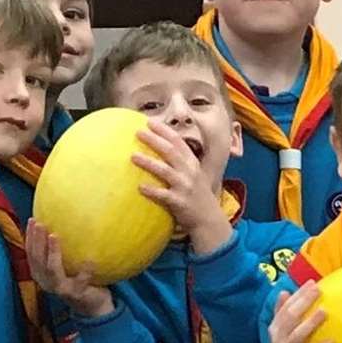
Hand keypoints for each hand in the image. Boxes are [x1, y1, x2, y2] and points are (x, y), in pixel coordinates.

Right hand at [26, 219, 113, 317]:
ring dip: (52, 252)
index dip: (29, 237)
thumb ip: (63, 252)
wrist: (95, 308)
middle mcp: (47, 282)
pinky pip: (81, 281)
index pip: (31, 254)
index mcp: (42, 275)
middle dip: (37, 241)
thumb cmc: (81, 281)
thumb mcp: (67, 267)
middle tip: (40, 223)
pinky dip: (85, 270)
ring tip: (55, 235)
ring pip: (52, 270)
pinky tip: (90, 258)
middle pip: (37, 260)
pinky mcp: (76, 294)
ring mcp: (61, 289)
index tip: (32, 220)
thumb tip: (64, 223)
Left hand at [133, 120, 231, 254]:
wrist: (208, 220)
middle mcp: (189, 172)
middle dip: (154, 140)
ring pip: (165, 170)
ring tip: (133, 156)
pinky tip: (140, 187)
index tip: (149, 122)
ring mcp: (185, 187)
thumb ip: (180, 163)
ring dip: (148, 162)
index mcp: (192, 163)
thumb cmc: (197, 196)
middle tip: (138, 132)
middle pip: (170, 151)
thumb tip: (160, 150)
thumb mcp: (194, 176)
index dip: (164, 131)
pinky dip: (152, 190)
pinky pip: (163, 195)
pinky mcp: (179, 202)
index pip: (178, 142)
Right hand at [269, 282, 333, 342]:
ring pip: (296, 336)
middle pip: (290, 317)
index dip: (298, 294)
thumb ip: (283, 313)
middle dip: (303, 302)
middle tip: (318, 290)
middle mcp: (278, 339)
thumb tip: (284, 291)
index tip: (312, 282)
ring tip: (324, 312)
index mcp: (275, 328)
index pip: (286, 307)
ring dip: (310, 323)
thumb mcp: (284, 332)